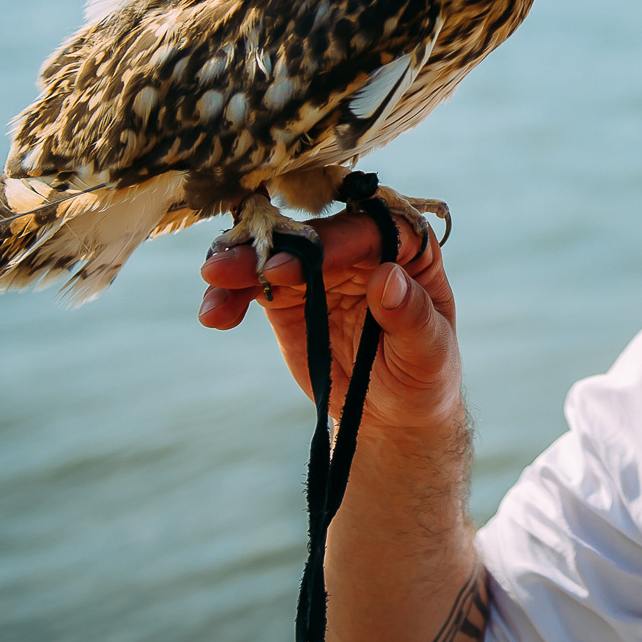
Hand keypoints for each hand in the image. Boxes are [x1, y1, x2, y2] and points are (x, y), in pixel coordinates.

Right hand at [198, 210, 461, 430]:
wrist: (392, 411)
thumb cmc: (425, 374)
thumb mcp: (428, 352)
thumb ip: (410, 316)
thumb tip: (385, 278)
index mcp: (408, 247)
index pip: (367, 231)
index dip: (328, 244)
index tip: (291, 267)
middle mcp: (362, 246)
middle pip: (312, 234)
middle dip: (269, 250)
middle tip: (227, 268)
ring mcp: (322, 268)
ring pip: (274, 254)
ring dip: (239, 268)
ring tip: (213, 292)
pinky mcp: (290, 295)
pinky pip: (255, 285)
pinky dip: (231, 295)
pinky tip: (215, 314)